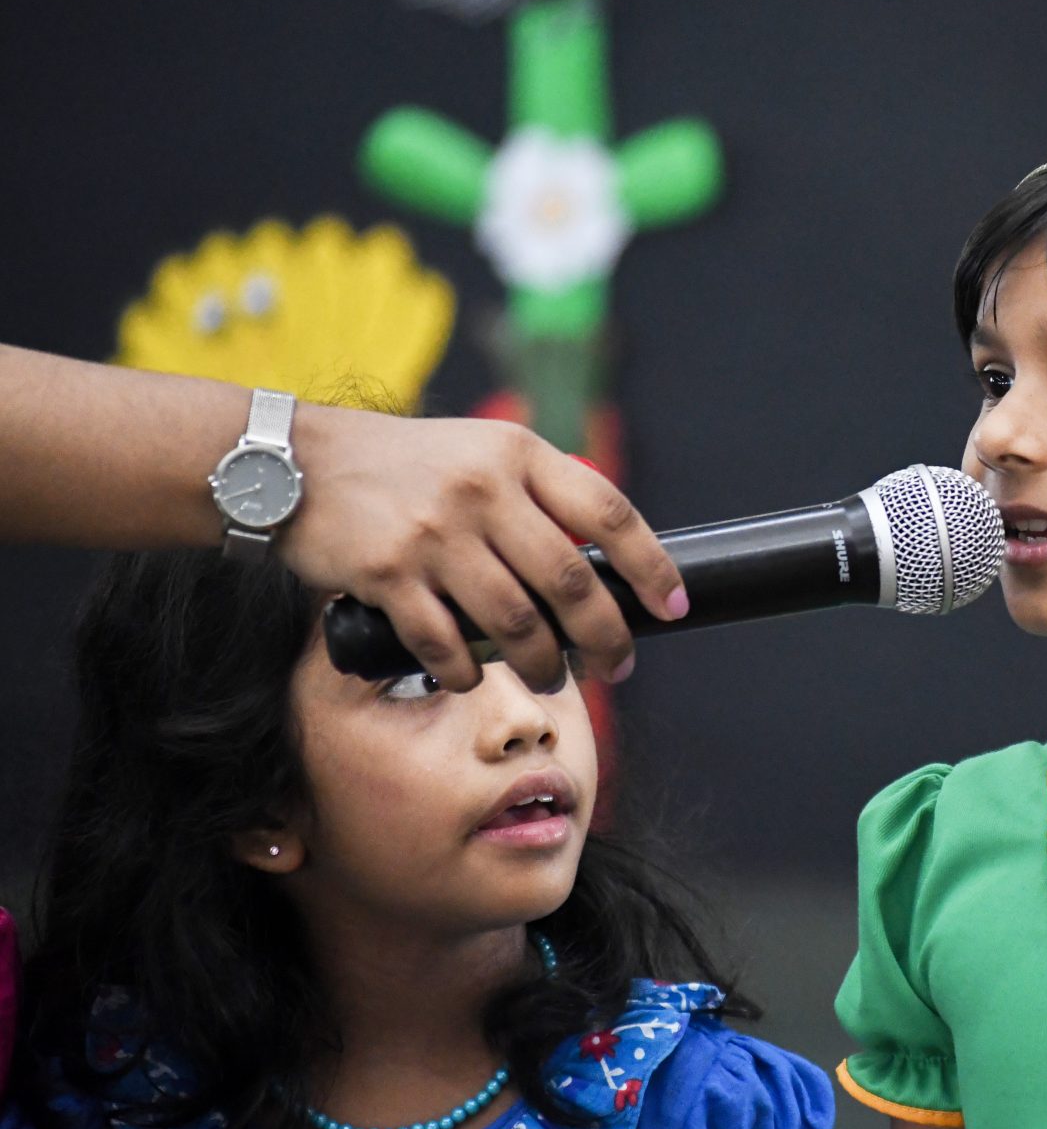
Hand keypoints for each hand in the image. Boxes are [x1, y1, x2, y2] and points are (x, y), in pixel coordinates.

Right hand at [280, 406, 686, 691]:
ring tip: (551, 677)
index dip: (651, 566)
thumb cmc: (401, 466)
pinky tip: (472, 676)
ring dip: (544, 664)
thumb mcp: (479, 451)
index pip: (608, 513)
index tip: (672, 606)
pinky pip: (448, 646)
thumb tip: (603, 564)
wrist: (293, 463)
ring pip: (517, 624)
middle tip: (619, 666)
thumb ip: (536, 494)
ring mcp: (435, 533)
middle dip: (607, 638)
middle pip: (571, 583)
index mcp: (517, 453)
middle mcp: (482, 490)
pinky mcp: (388, 575)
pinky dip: (469, 672)